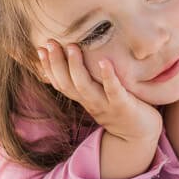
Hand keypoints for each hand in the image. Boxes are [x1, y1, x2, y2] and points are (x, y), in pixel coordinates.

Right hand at [37, 41, 162, 142]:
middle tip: (49, 42)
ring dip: (76, 67)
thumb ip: (89, 81)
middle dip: (56, 63)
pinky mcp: (122, 105)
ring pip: (84, 87)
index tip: (40, 49)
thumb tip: (79, 58)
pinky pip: (113, 90)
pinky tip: (104, 62)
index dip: (48, 67)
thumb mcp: (100, 96)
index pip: (60, 83)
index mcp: (84, 99)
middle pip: (67, 83)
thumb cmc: (121, 109)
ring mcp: (105, 105)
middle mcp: (90, 102)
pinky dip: (108, 76)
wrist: (139, 136)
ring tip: (72, 47)